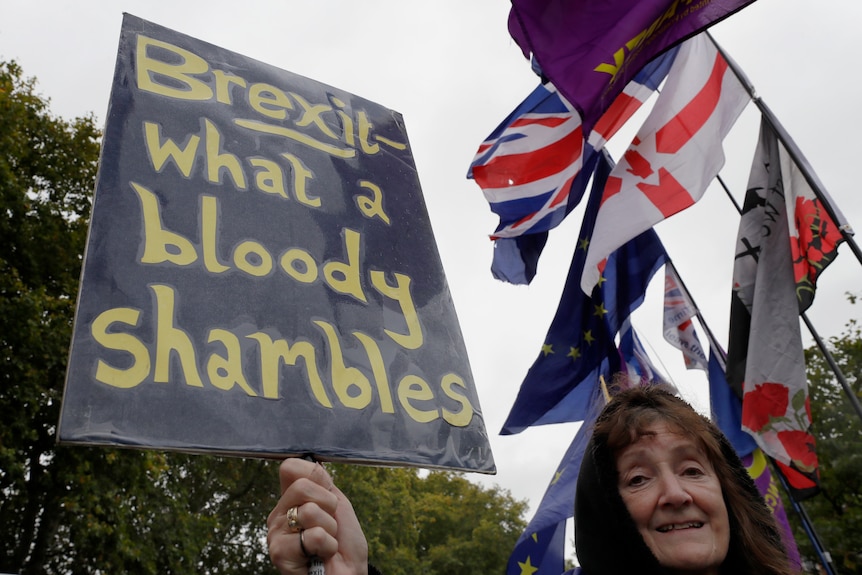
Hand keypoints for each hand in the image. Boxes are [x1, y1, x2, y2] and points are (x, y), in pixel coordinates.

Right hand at [267, 458, 368, 574]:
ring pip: (310, 511)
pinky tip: (320, 556)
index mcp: (291, 499)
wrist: (349, 574)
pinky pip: (314, 535)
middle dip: (328, 506)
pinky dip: (327, 546)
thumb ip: (323, 482)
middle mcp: (280, 513)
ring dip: (330, 529)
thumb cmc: (344, 544)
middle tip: (329, 525)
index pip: (291, 467)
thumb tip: (310, 462)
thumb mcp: (338, 504)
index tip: (328, 497)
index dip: (317, 478)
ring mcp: (277, 533)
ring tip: (325, 543)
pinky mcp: (280, 553)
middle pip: (302, 486)